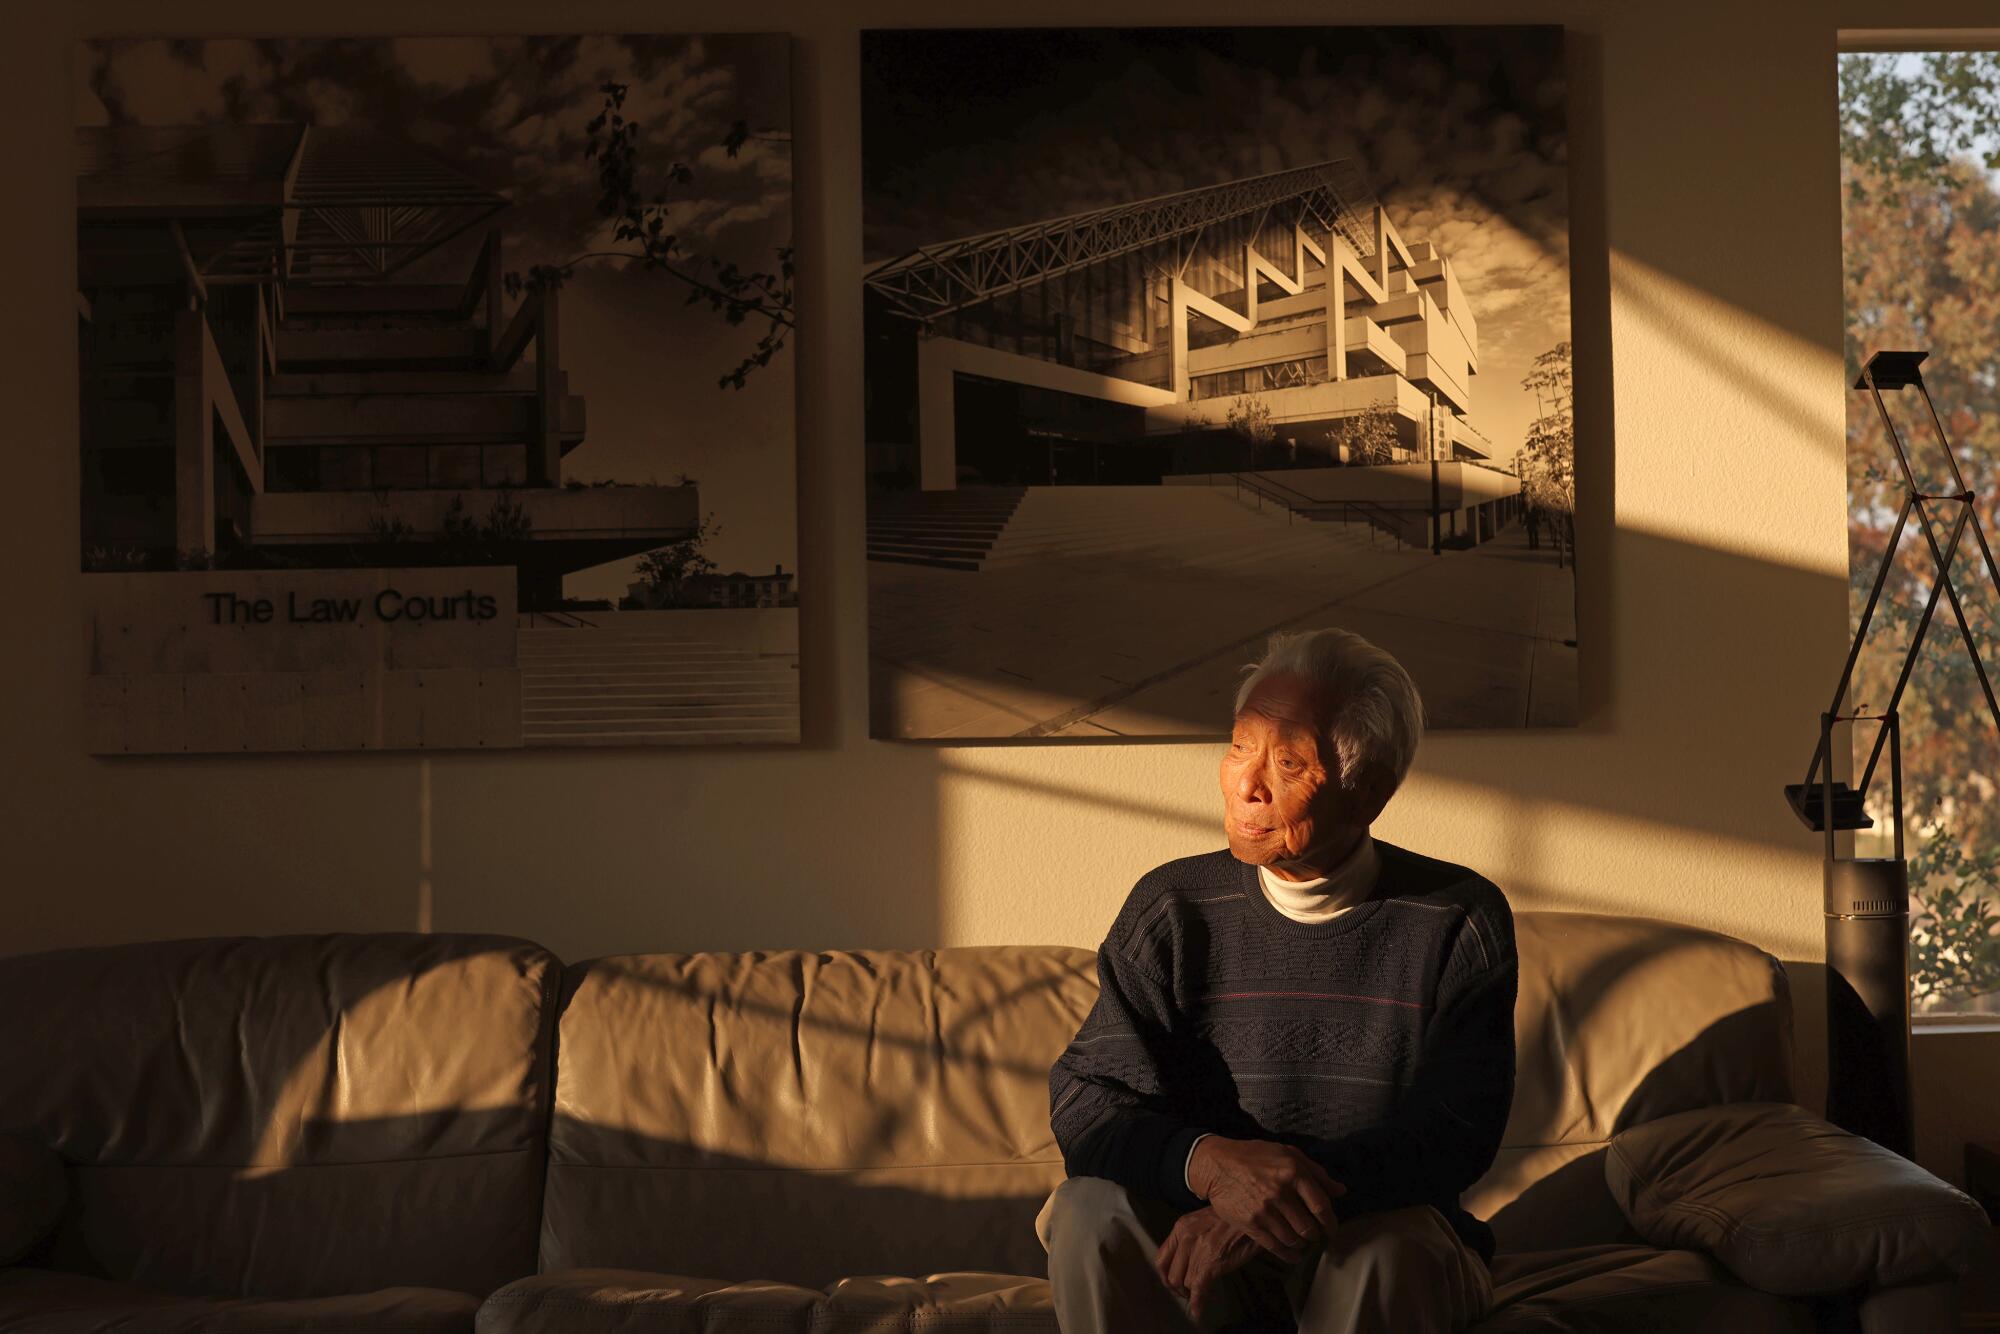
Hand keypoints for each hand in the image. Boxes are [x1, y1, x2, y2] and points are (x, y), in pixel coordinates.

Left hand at [1155, 1206, 1260, 1323]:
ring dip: (1191, 1294)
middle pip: (1171, 1275)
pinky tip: (1199, 1311)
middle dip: (1178, 1289)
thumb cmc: (1232, 1218)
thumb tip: (1188, 1259)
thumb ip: (1191, 1237)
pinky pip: (1198, 1289)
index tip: (1173, 1284)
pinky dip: (1198, 1304)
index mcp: (1181, 1227)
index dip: (1165, 1276)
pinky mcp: (1211, 1263)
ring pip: (1184, 1283)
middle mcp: (1185, 1238)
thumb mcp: (1203, 1220)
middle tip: (1188, 1294)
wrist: (1251, 1213)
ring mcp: (1197, 1251)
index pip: (1161, 1258)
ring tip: (1201, 1296)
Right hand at [1185, 1135, 1342, 1260]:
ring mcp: (1264, 1210)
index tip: (1332, 1229)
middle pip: (1309, 1228)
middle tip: (1315, 1236)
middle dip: (1316, 1235)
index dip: (1330, 1222)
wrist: (1217, 1165)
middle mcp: (1280, 1192)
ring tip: (1302, 1242)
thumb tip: (1340, 1190)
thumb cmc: (1254, 1156)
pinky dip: (1288, 1255)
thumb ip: (1316, 1172)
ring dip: (1302, 1244)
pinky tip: (1293, 1255)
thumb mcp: (1287, 1153)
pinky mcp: (1250, 1224)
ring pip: (1294, 1239)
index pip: (1321, 1206)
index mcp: (1293, 1172)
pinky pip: (1275, 1247)